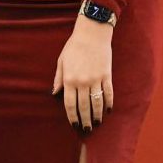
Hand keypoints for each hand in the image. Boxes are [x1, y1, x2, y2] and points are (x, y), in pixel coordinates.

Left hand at [52, 17, 114, 132]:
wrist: (92, 33)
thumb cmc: (74, 46)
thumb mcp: (61, 61)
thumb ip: (58, 78)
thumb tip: (54, 93)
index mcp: (69, 79)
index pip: (69, 104)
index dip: (72, 116)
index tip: (74, 124)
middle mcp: (82, 82)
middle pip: (84, 106)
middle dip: (84, 120)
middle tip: (86, 129)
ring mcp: (96, 79)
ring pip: (97, 103)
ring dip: (97, 115)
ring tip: (97, 123)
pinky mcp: (107, 75)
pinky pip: (108, 93)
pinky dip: (109, 103)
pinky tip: (108, 110)